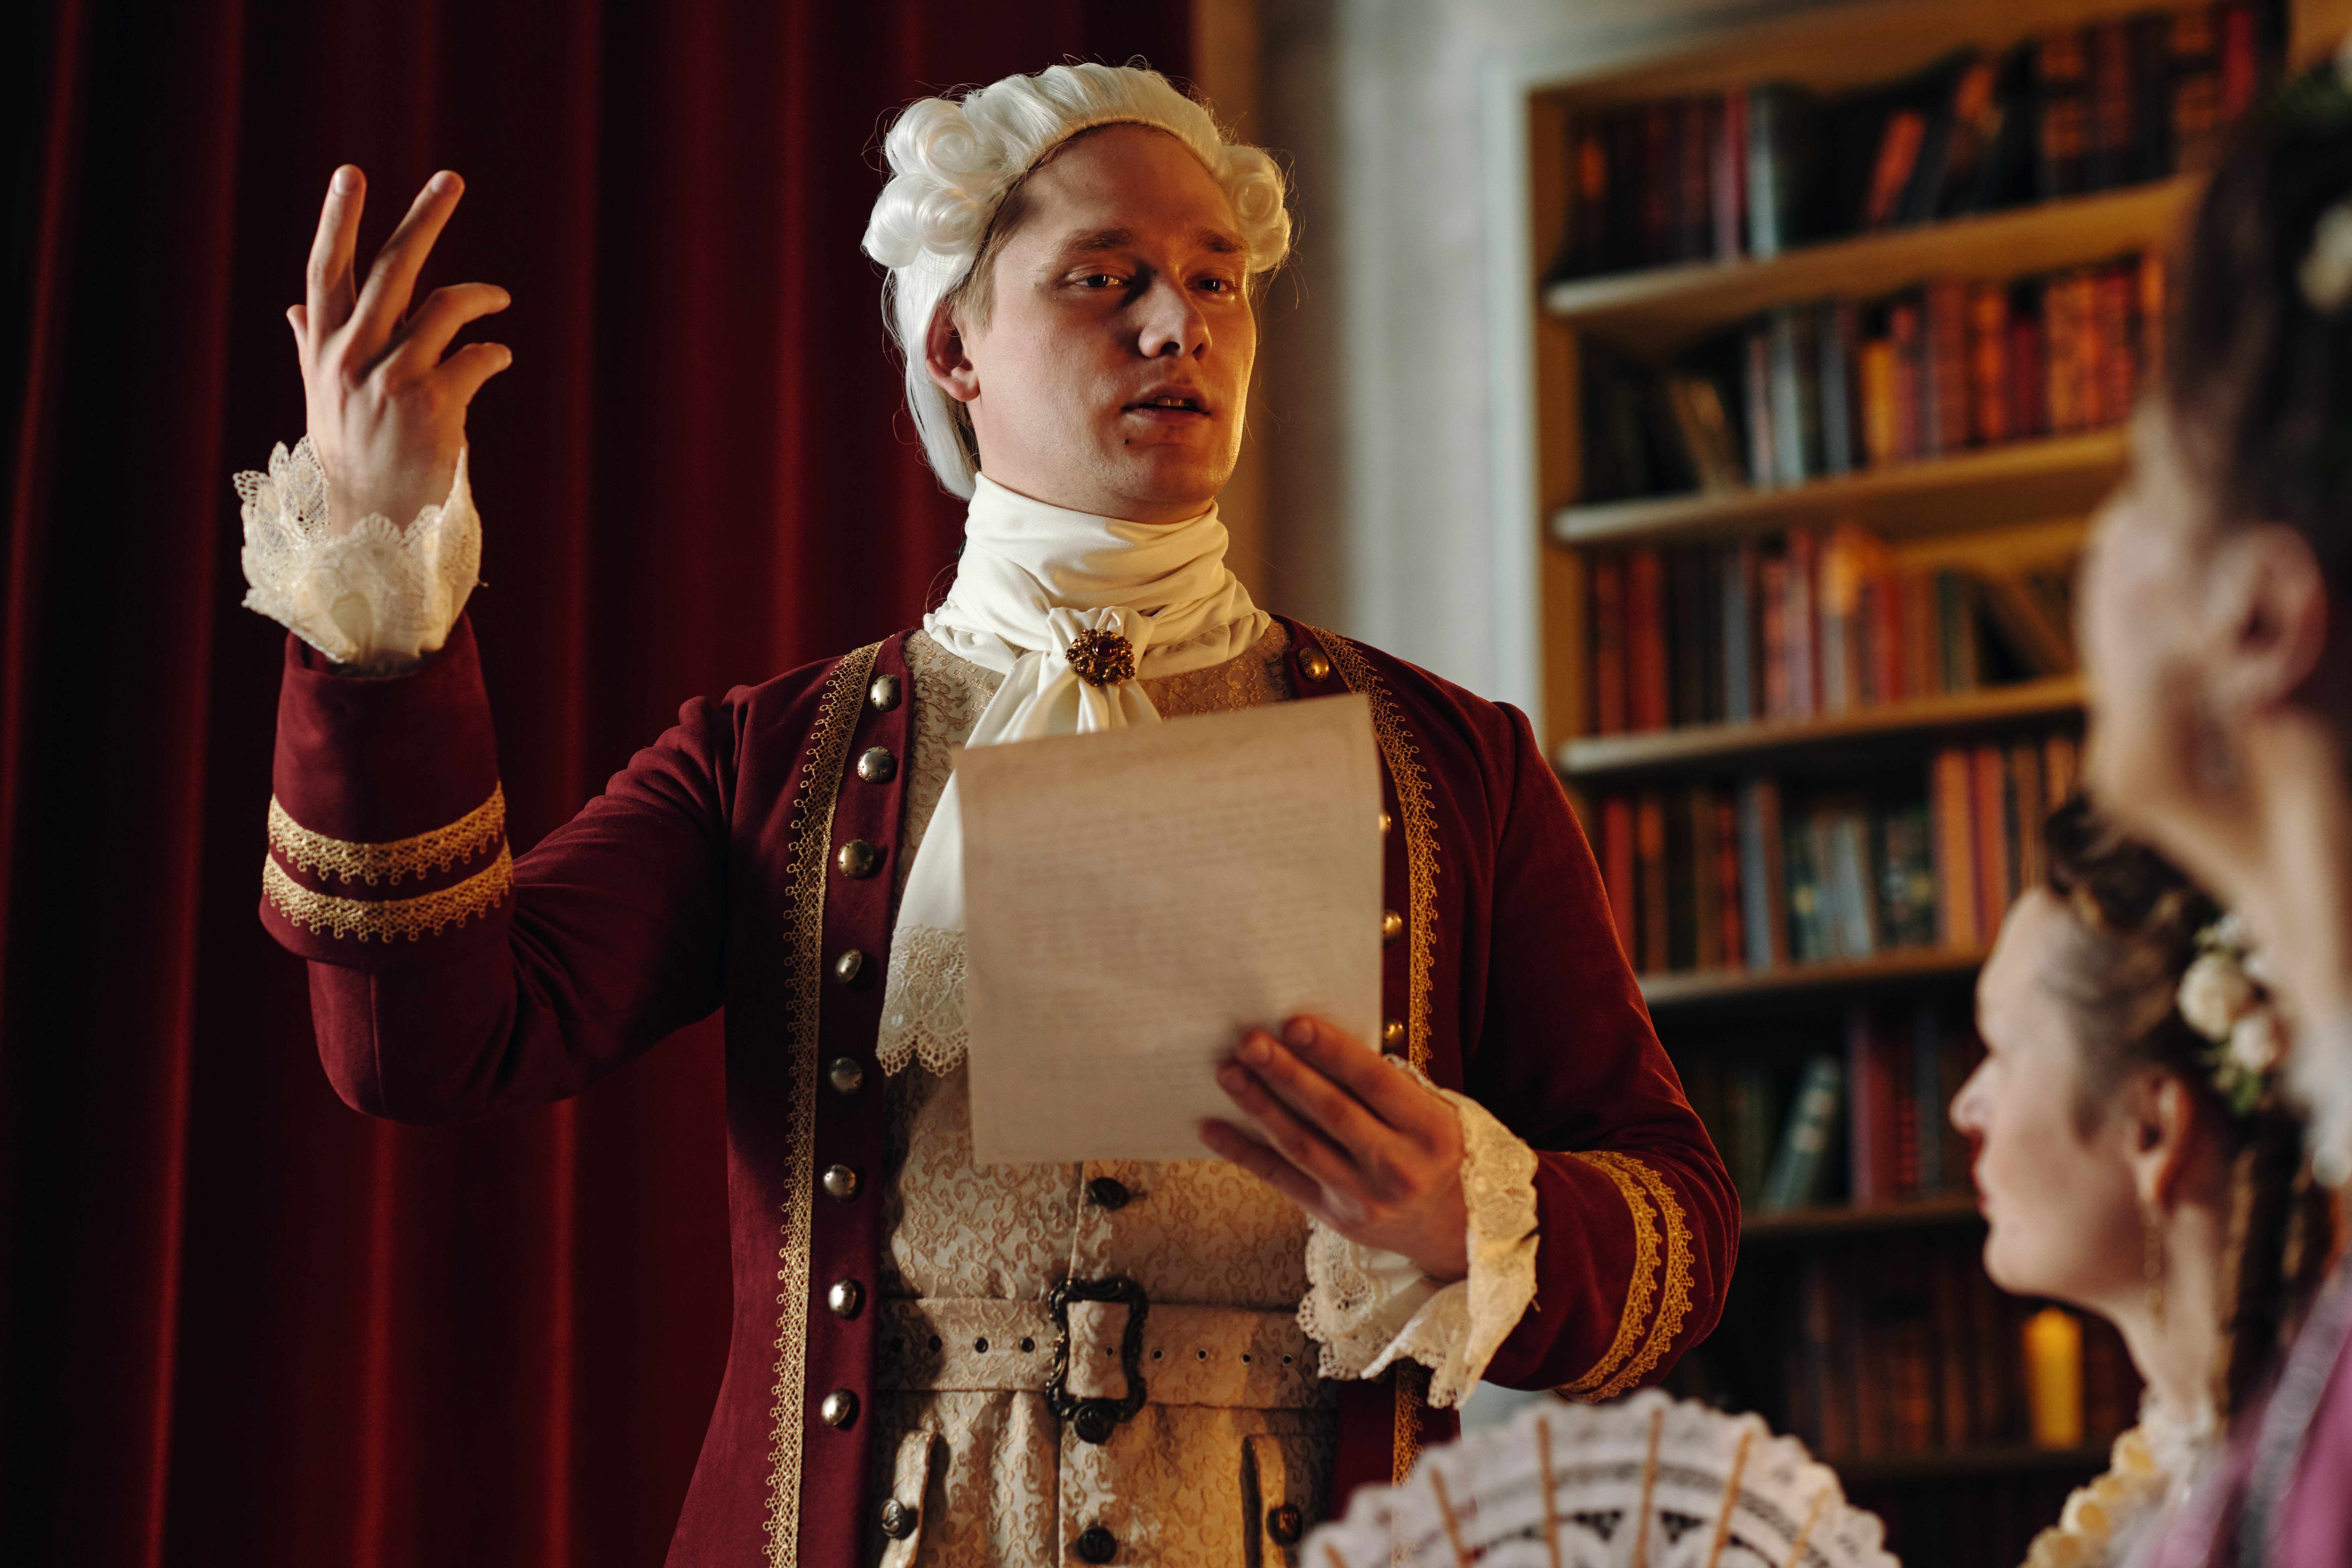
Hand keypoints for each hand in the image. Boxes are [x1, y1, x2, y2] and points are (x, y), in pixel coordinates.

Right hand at [290, 165, 512, 527]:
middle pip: (389, 270)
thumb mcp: (323, 398)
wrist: (376, 523)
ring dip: (481, 295)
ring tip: (499, 299)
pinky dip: (494, 351)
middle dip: (422, 219)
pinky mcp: (434, 406)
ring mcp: (392, 380)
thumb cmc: (355, 455)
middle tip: (451, 178)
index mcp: (325, 350)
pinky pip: (477, 356)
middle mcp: (352, 358)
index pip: (326, 271)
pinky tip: (499, 357)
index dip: (337, 219)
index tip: (352, 172)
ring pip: (445, 306)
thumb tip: (293, 307)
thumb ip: (312, 348)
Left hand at [1201, 1015, 1469, 1281]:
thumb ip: (1387, 1086)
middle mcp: (1398, 1166)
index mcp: (1430, 1131)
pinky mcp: (1335, 1217)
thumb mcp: (1433, 1115)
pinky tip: (1213, 1128)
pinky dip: (1245, 1153)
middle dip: (1286, 1074)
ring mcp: (1365, 1197)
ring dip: (1259, 1106)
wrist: (1451, 1229)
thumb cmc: (1433, 1154)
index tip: (1293, 1024)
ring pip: (1301, 1145)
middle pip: (1332, 1112)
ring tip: (1228, 1073)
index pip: (1375, 1082)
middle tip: (1250, 1042)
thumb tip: (1318, 1043)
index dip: (1332, 1052)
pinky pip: (1282, 1179)